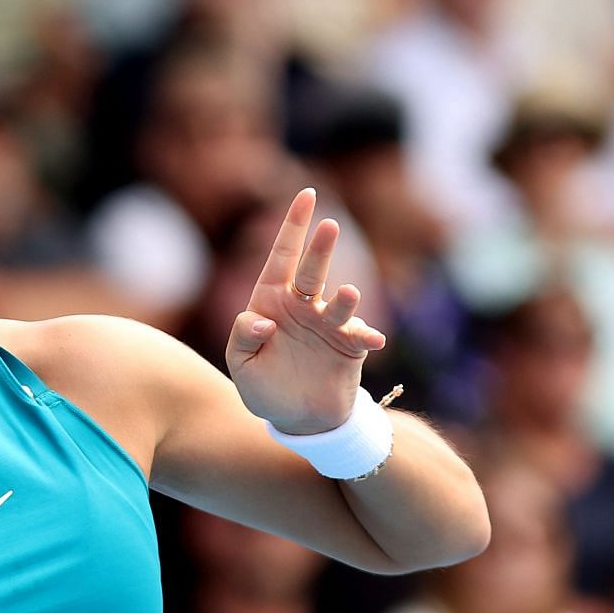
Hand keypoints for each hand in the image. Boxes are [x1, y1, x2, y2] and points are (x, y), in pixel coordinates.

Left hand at [226, 188, 387, 434]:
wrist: (297, 418)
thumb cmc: (263, 386)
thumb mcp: (240, 365)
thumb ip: (241, 338)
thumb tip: (260, 321)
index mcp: (271, 301)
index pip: (281, 257)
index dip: (293, 226)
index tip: (307, 194)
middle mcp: (302, 306)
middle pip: (312, 271)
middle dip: (320, 249)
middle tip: (329, 226)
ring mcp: (328, 324)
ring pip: (338, 302)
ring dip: (344, 298)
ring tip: (348, 294)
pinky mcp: (350, 345)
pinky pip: (360, 336)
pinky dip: (367, 336)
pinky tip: (373, 341)